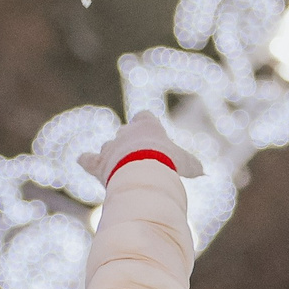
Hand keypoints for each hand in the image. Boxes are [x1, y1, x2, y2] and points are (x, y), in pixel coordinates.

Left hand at [78, 111, 203, 183]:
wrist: (144, 171)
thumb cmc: (168, 162)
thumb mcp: (187, 163)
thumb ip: (193, 165)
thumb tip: (203, 172)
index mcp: (147, 126)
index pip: (145, 117)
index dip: (147, 125)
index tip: (153, 135)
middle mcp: (126, 132)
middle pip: (125, 132)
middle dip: (130, 143)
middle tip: (140, 159)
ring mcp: (110, 147)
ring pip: (108, 147)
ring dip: (112, 155)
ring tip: (121, 169)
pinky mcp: (98, 163)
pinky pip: (87, 159)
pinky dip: (86, 161)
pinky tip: (84, 161)